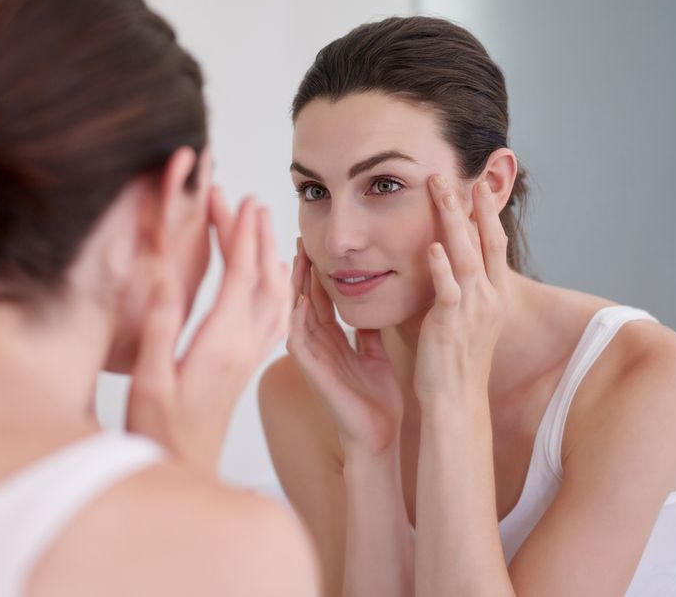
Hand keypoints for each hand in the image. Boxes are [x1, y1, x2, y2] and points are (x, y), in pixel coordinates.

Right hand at [126, 189, 289, 473]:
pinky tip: (275, 278)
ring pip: (275, 296)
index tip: (237, 202)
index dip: (240, 235)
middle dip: (257, 235)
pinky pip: (276, 317)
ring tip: (265, 226)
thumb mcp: (150, 381)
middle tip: (250, 200)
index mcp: (220, 344)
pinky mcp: (247, 364)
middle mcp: (244, 346)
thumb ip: (161, 329)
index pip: (239, 276)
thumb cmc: (160, 431)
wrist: (186, 470)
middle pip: (262, 278)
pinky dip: (279, 288)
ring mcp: (250, 355)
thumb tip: (166, 277)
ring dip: (272, 257)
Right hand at [286, 241, 403, 457]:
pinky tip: (299, 299)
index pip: (320, 298)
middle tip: (299, 240)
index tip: (316, 244)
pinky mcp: (312, 373)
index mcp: (332, 341)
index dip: (317, 272)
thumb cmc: (377, 401)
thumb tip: (371, 304)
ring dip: (295, 288)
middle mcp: (317, 346)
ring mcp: (312, 359)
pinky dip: (297, 320)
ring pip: (296, 315)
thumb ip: (369, 332)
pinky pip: (298, 342)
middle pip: (304, 299)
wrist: (380, 437)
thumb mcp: (375, 354)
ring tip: (295, 259)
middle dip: (301, 271)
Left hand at [414, 176, 508, 406]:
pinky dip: (441, 267)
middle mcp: (489, 299)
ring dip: (453, 222)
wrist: (457, 400)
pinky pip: (448, 291)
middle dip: (474, 206)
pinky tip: (432, 246)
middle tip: (459, 175)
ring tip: (441, 193)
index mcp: (493, 297)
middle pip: (486, 242)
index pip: (494, 245)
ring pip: (467, 256)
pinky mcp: (451, 325)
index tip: (476, 186)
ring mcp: (472, 310)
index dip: (487, 214)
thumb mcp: (464, 319)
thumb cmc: (454, 362)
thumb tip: (442, 263)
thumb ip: (457, 290)